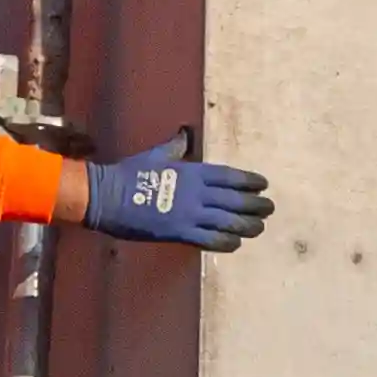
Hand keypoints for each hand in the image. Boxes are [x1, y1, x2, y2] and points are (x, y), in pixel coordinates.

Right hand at [73, 146, 272, 251]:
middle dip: (256, 205)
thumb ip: (174, 148)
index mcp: (192, 172)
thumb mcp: (155, 156)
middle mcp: (197, 193)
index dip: (250, 181)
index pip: (230, 176)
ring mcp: (190, 214)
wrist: (106, 196)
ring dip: (248, 226)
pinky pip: (211, 240)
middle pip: (236, 200)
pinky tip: (235, 242)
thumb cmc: (130, 173)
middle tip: (269, 209)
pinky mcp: (180, 233)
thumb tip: (184, 134)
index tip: (263, 185)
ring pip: (229, 222)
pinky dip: (227, 242)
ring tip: (259, 228)